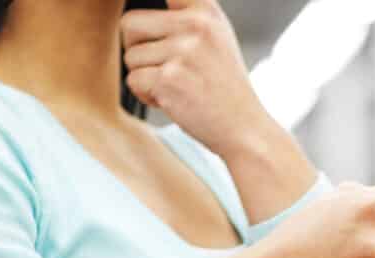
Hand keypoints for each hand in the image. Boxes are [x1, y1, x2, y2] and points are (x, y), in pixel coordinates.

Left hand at [122, 0, 275, 160]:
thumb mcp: (215, 36)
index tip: (160, 36)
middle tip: (162, 66)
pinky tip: (172, 100)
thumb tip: (149, 8)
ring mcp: (183, 51)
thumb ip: (186, 13)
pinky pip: (133, 81)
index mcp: (206, 9)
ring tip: (176, 86)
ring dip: (145, 77)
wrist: (244, 127)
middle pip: (130, 24)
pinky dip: (146, 95)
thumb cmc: (223, 84)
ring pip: (130, 57)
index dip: (148, 18)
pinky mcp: (169, 79)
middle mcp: (196, 24)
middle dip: (136, 49)